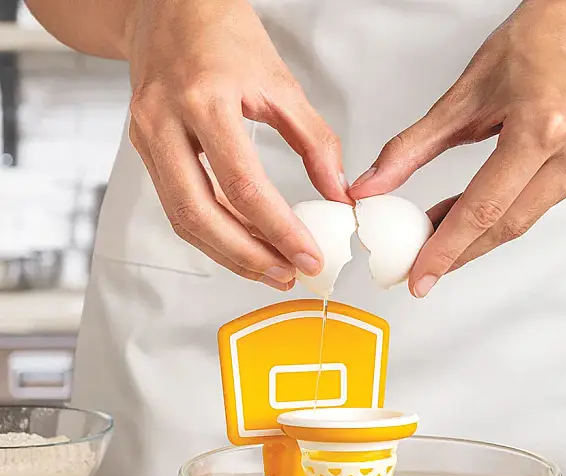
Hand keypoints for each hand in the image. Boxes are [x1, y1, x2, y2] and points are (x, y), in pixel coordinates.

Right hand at [126, 0, 349, 288]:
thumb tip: (337, 194)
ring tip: (271, 269)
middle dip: (247, 257)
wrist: (166, 8)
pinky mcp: (144, 151)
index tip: (308, 256)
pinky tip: (246, 244)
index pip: (243, 184)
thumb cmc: (222, 34)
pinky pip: (178, 207)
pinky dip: (214, 234)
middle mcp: (165, 122)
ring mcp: (147, 138)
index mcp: (204, 99)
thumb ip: (315, 141)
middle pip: (200, 214)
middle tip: (287, 275)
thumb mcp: (280, 81)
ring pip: (183, 220)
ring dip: (229, 255)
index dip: (278, 229)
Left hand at [349, 0, 565, 297]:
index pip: (484, 207)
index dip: (447, 249)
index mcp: (543, 126)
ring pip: (519, 223)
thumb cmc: (531, 47)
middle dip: (458, 253)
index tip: (420, 276)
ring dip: (474, 237)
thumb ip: (411, 148)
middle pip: (504, 225)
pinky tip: (467, 219)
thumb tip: (371, 187)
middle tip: (421, 269)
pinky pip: (533, 209)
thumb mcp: (462, 96)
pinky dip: (497, 218)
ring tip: (435, 237)